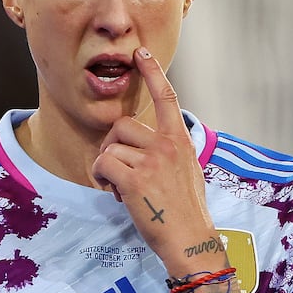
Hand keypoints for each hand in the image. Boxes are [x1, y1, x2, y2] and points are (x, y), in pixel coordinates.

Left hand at [91, 47, 219, 274]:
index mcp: (180, 141)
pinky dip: (102, 179)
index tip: (141, 53)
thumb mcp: (188, 170)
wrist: (190, 240)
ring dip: (108, 168)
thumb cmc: (186, 211)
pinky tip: (116, 194)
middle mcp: (167, 146)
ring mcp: (151, 162)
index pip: (166, 98)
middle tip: (120, 171)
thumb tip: (150, 146)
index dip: (153, 73)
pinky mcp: (135, 180)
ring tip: (123, 189)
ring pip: (110, 148)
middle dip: (113, 146)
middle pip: (122, 126)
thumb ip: (170, 152)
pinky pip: (103, 165)